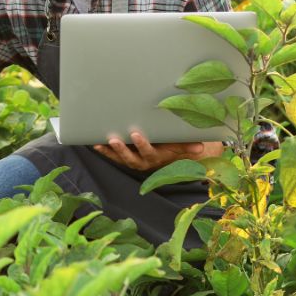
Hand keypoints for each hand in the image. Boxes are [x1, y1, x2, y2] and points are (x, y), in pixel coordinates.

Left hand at [93, 131, 223, 171]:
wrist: (170, 156)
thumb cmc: (176, 147)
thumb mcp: (184, 146)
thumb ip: (190, 146)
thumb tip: (201, 147)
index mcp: (156, 157)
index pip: (148, 152)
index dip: (142, 145)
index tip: (136, 134)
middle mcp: (143, 161)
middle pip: (130, 158)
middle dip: (121, 149)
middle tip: (114, 139)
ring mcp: (133, 160)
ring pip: (120, 158)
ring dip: (109, 151)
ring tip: (99, 143)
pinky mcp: (125, 158)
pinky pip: (113, 156)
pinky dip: (105, 151)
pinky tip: (95, 144)